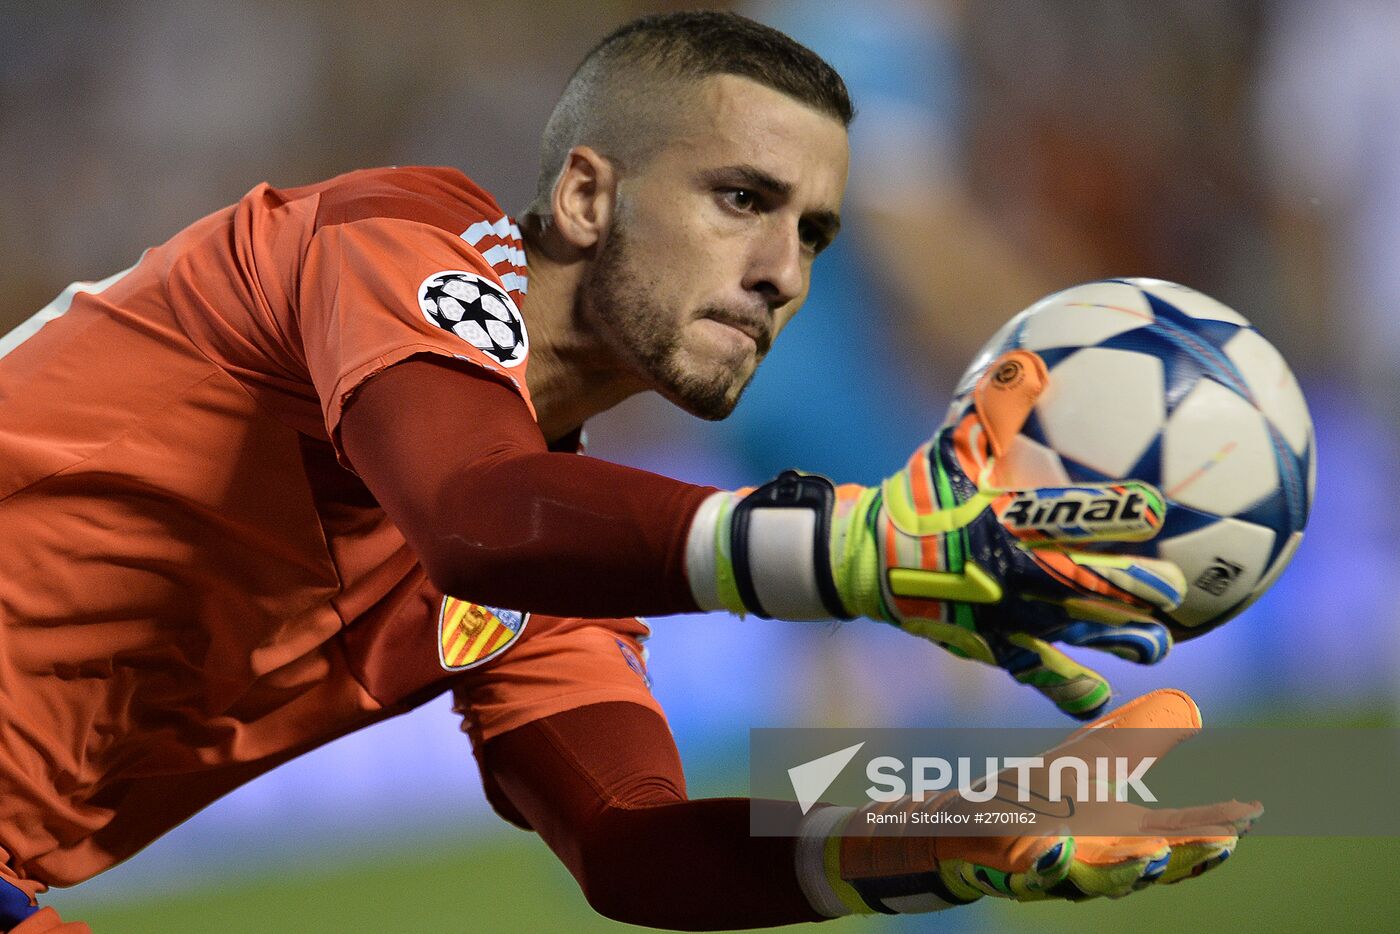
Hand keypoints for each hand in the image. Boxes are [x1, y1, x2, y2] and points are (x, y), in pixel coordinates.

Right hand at [695, 349, 1185, 717]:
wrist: (864, 561)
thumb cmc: (914, 499)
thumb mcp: (948, 450)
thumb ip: (992, 414)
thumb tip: (1026, 365)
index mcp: (999, 525)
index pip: (1062, 518)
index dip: (1108, 514)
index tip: (1156, 509)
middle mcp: (1006, 575)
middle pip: (1077, 583)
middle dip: (1127, 587)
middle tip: (1176, 590)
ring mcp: (999, 617)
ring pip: (1065, 632)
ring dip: (1111, 638)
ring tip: (1155, 647)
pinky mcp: (989, 647)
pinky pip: (1033, 670)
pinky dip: (1065, 687)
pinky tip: (1100, 698)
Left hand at [825, 689, 1258, 911]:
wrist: (966, 824)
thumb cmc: (1037, 797)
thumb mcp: (1093, 760)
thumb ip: (1140, 736)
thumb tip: (1190, 705)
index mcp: (1123, 835)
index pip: (1180, 836)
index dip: (1214, 830)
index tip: (1249, 816)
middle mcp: (1099, 860)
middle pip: (1150, 867)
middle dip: (1184, 861)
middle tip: (1218, 845)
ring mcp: (1058, 872)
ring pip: (1097, 881)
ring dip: (1127, 871)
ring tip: (1154, 855)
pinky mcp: (1016, 873)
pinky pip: (1034, 876)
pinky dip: (1048, 866)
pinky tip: (1056, 849)